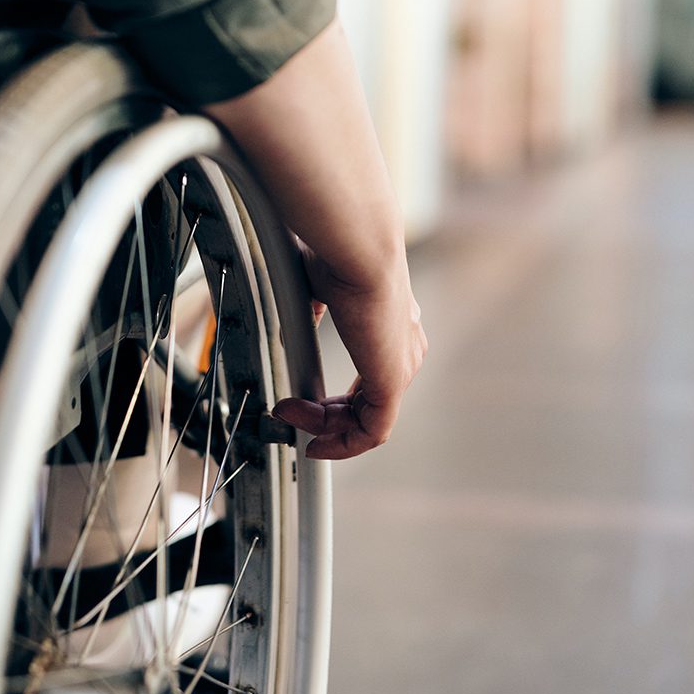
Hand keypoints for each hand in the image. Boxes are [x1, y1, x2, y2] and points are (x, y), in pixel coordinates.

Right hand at [273, 247, 426, 459]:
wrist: (358, 249)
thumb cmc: (339, 255)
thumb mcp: (320, 288)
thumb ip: (313, 311)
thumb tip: (297, 324)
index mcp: (393, 326)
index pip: (370, 379)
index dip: (335, 398)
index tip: (301, 401)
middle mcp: (404, 349)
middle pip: (367, 405)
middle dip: (324, 417)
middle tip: (289, 413)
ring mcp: (401, 367)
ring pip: (366, 420)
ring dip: (323, 427)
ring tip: (290, 416)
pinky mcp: (393, 383)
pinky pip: (372, 432)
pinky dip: (342, 444)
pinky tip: (314, 440)